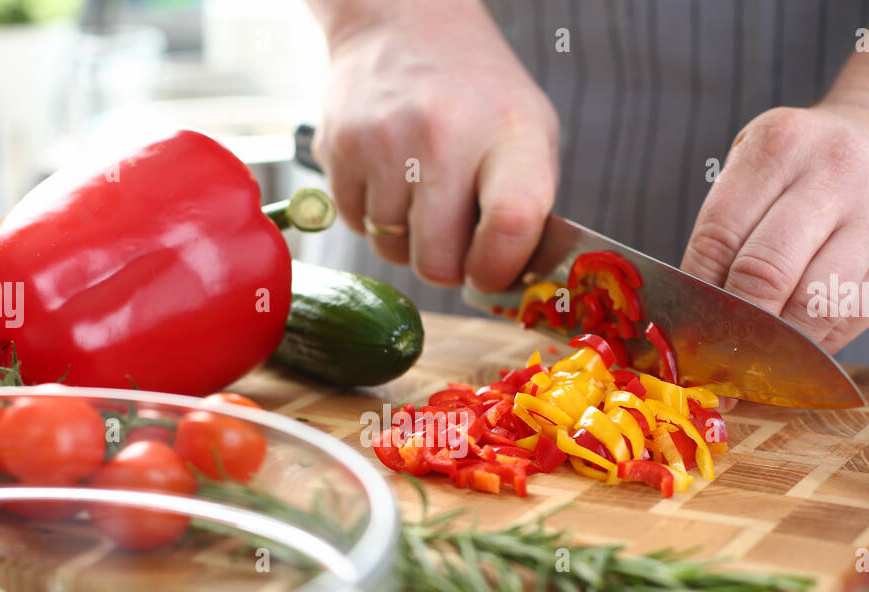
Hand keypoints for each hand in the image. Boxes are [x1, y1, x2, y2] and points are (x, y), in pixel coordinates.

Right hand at [312, 2, 558, 290]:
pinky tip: (389, 177)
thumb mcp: (528, 132)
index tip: (492, 273)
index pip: (509, 227)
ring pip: (392, 250)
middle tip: (454, 240)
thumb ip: (527, 208)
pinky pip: (355, 225)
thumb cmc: (476, 93)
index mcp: (509, 133)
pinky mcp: (339, 148)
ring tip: (421, 192)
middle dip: (447, 266)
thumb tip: (508, 287)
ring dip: (407, 239)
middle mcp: (444, 136)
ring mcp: (384, 142)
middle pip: (439, 261)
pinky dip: (373, 217)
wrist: (403, 24)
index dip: (499, 270)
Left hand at [680, 103, 868, 352]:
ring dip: (775, 346)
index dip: (695, 298)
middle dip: (733, 327)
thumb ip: (726, 232)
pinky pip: (849, 323)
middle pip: (765, 274)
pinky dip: (813, 346)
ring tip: (753, 360)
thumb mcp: (760, 172)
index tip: (683, 334)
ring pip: (812, 308)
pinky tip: (796, 349)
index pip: (718, 237)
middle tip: (714, 358)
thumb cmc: (807, 173)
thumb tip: (689, 322)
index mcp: (780, 145)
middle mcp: (836, 173)